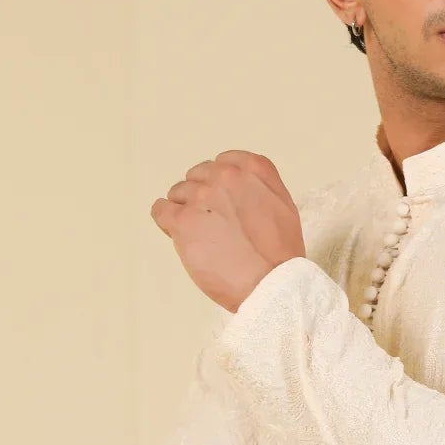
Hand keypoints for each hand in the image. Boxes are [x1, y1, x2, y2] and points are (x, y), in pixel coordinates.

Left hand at [149, 149, 306, 312]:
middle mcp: (225, 176)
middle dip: (202, 196)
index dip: (219, 183)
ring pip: (179, 193)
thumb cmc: (280, 253)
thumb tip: (241, 184)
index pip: (222, 162)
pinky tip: (176, 232)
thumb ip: (260, 185)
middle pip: (198, 176)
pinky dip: (165, 219)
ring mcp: (201, 197)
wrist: (271, 282)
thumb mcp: (284, 205)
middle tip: (213, 222)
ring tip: (200, 234)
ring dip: (186, 210)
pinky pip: (160, 209)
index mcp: (252, 169)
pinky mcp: (183, 221)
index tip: (222, 200)